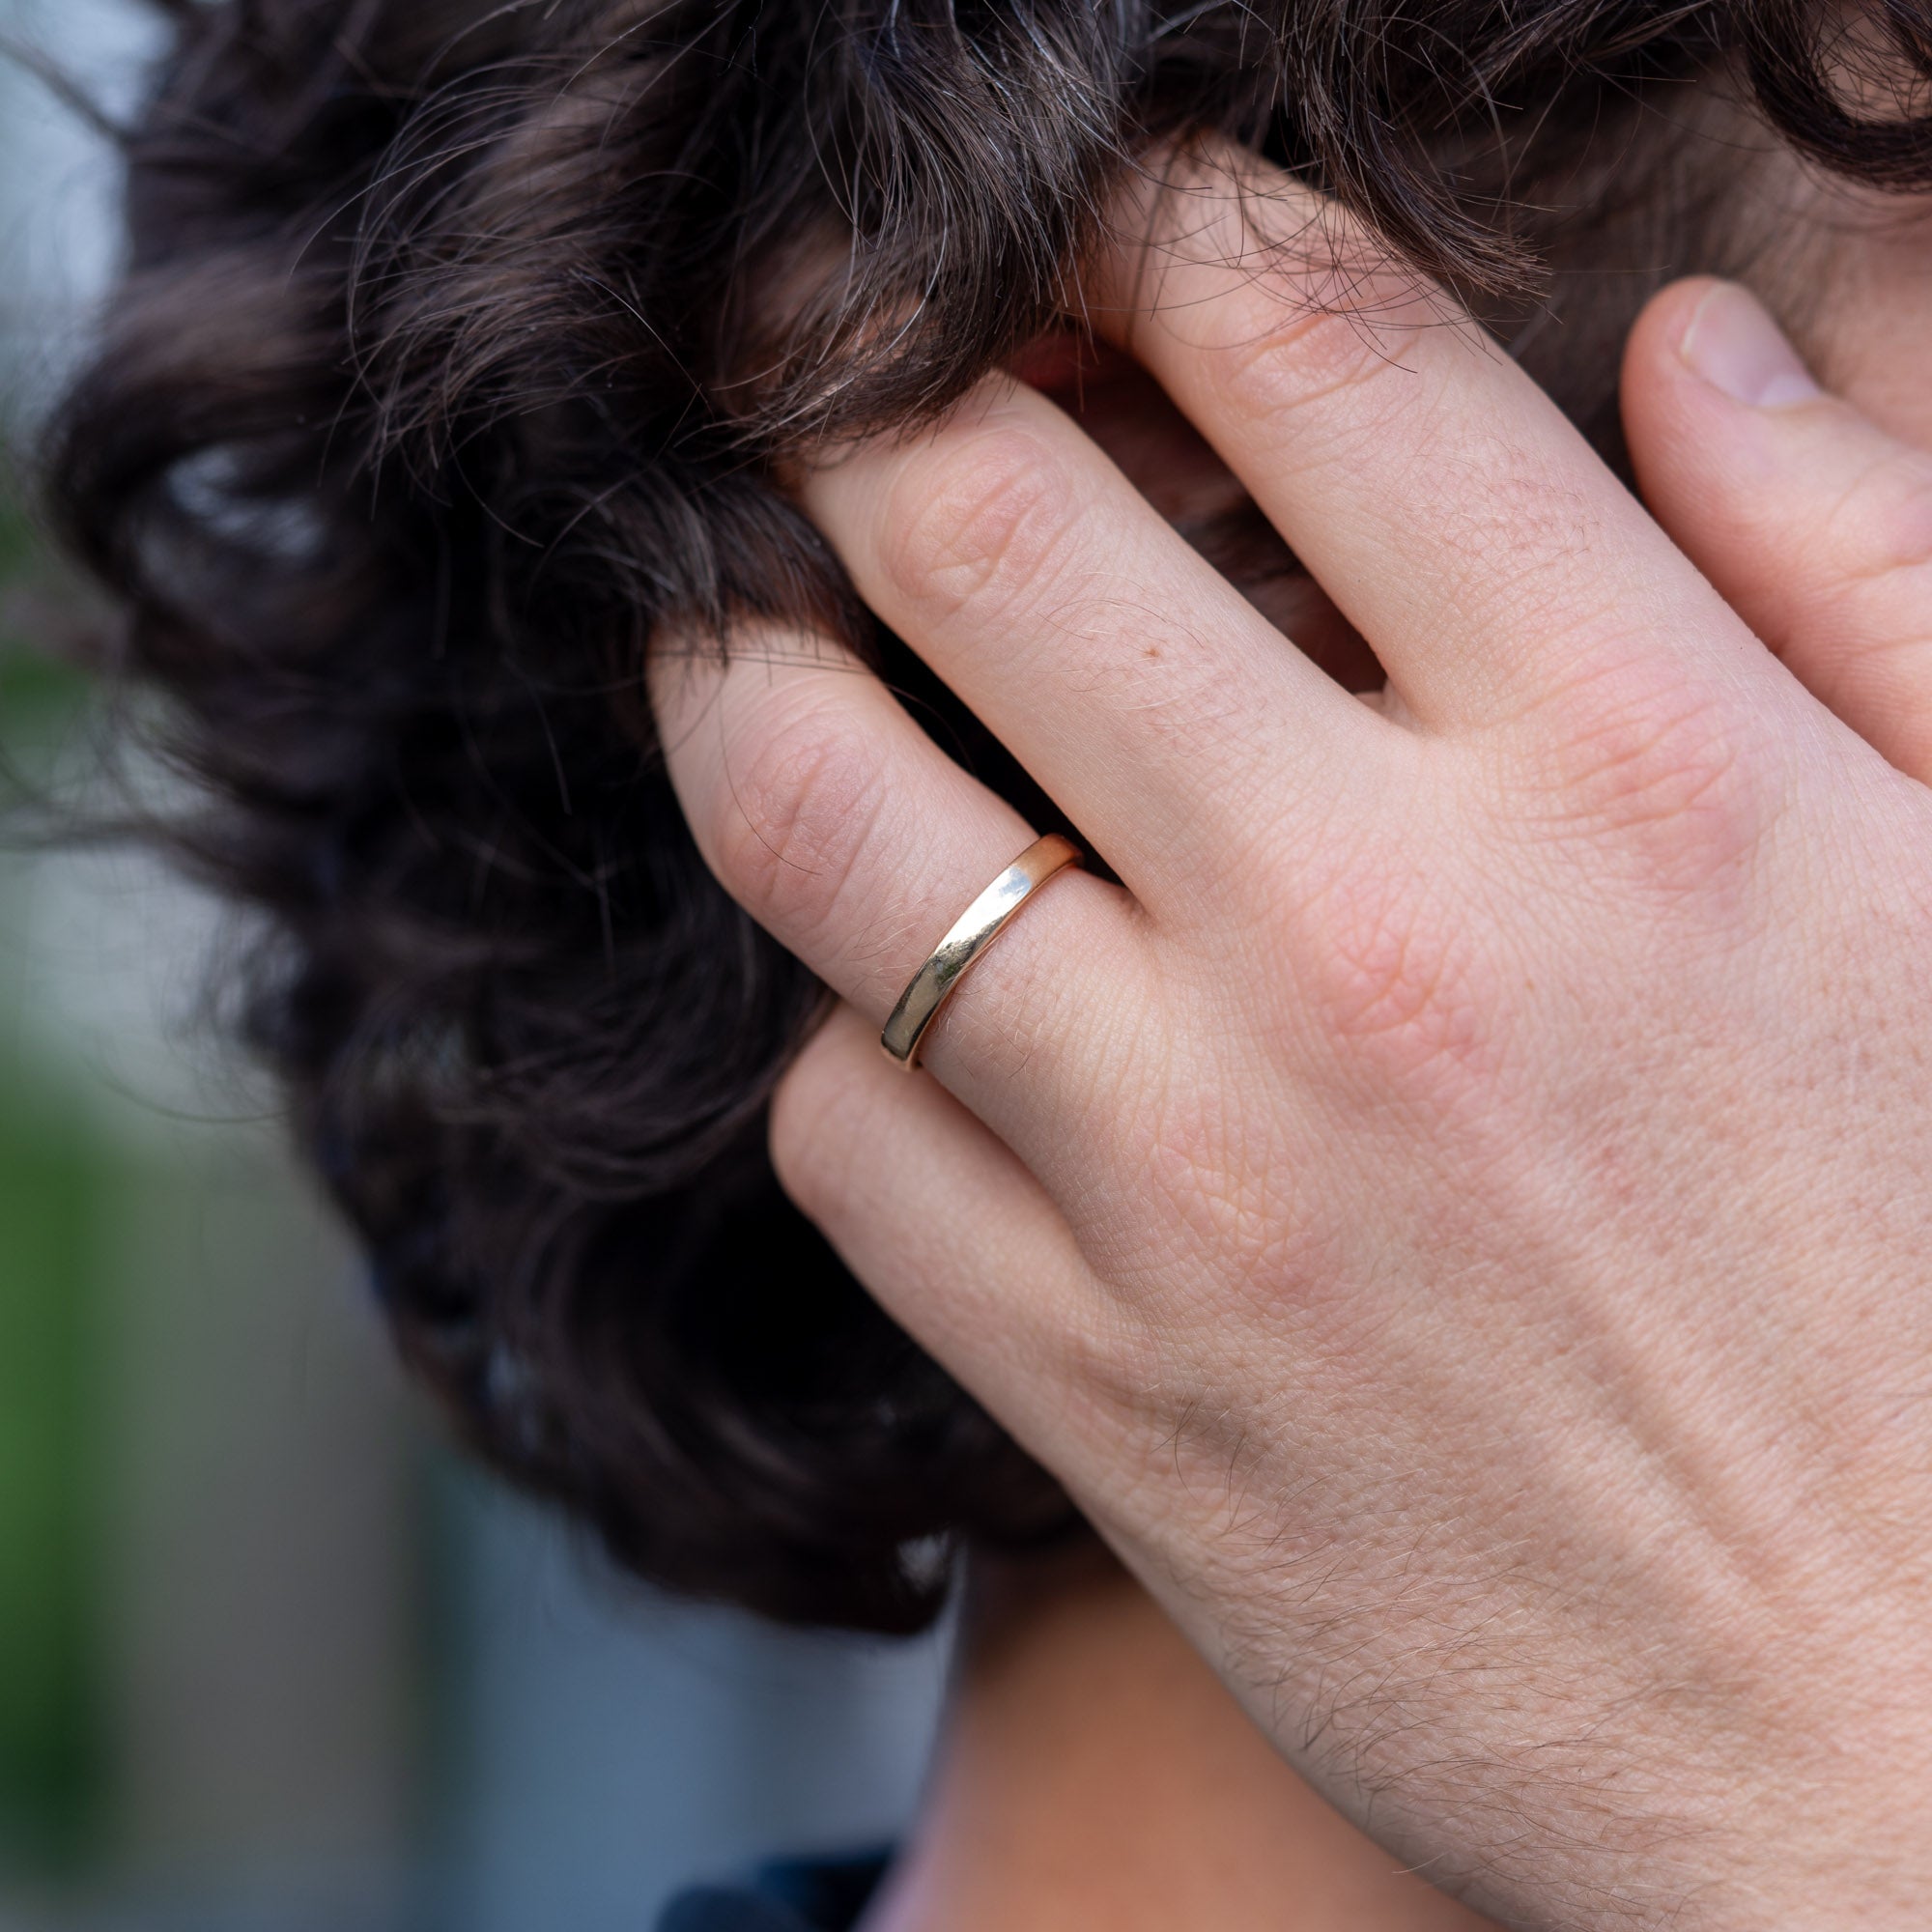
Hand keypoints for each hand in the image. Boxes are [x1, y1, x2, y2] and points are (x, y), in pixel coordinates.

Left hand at [650, 150, 1931, 1929]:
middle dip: (849, 395)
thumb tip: (1692, 342)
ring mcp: (1207, 1178)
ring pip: (819, 830)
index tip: (1062, 226)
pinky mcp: (1101, 1387)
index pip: (1308, 349)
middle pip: (974, 527)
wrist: (1910, 1765)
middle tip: (805, 378)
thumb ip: (1864, 572)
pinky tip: (917, 1013)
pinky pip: (846, 1132)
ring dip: (737, 682)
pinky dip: (841, 1033)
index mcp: (1643, 765)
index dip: (1139, 224)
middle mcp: (1385, 938)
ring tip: (740, 631)